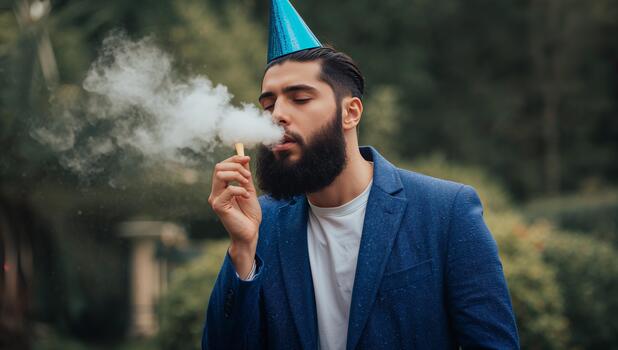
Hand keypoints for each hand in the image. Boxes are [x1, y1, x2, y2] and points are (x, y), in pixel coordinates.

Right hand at [208, 155, 260, 276]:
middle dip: (236, 166)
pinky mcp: (218, 207)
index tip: (247, 158)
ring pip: (220, 175)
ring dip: (237, 176)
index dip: (234, 159)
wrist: (251, 231)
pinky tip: (246, 196)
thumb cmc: (249, 214)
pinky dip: (240, 189)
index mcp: (221, 188)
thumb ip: (245, 176)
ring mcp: (215, 199)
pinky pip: (228, 190)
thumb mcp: (249, 190)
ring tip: (247, 184)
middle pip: (218, 167)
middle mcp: (215, 192)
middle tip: (248, 176)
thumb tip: (244, 158)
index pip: (221, 166)